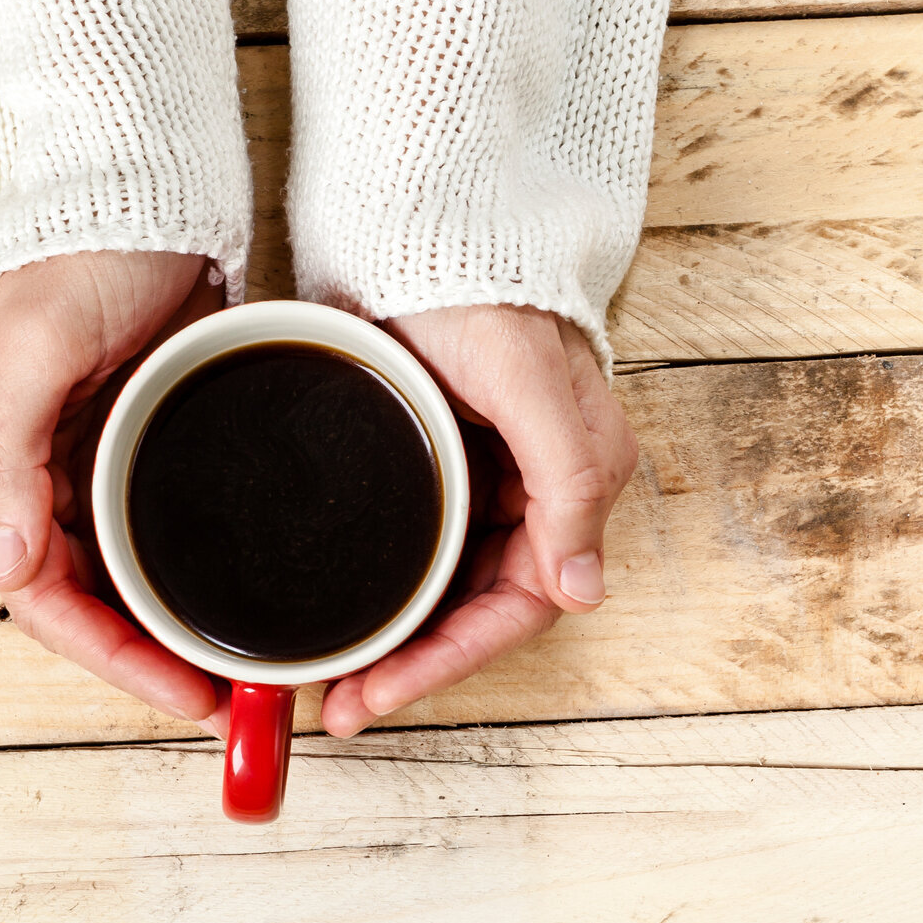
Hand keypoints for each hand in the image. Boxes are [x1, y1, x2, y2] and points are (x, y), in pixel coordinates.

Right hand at [0, 251, 227, 730]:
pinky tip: (229, 594)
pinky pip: (153, 536)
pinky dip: (183, 575)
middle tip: (221, 693)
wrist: (139, 184)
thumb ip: (5, 455)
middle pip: (82, 602)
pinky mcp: (135, 445)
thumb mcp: (37, 347)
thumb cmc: (80, 252)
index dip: (109, 657)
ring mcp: (87, 465)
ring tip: (233, 660)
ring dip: (164, 625)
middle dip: (143, 657)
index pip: (40, 598)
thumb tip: (0, 563)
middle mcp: (31, 479)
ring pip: (119, 578)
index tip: (180, 691)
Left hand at [319, 304, 638, 735]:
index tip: (382, 695)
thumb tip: (585, 591)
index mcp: (574, 481)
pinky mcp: (438, 462)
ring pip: (446, 588)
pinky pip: (420, 550)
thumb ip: (569, 481)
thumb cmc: (481, 284)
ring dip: (399, 638)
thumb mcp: (529, 382)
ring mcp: (484, 479)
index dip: (451, 661)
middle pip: (479, 610)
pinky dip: (387, 589)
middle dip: (417, 665)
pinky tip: (347, 612)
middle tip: (344, 704)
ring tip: (337, 678)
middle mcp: (535, 491)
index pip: (522, 606)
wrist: (422, 219)